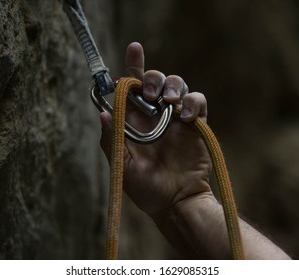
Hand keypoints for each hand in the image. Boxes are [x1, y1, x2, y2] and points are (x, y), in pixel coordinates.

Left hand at [100, 42, 213, 217]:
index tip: (134, 48)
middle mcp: (155, 115)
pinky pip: (197, 101)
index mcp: (134, 120)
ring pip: (178, 85)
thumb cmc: (145, 188)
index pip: (132, 87)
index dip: (132, 66)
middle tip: (153, 94)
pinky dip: (192, 102)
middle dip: (154, 79)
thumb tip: (101, 112)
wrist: (174, 202)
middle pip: (156, 80)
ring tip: (169, 103)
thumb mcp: (122, 165)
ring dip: (173, 86)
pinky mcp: (195, 124)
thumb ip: (111, 138)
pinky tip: (184, 117)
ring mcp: (176, 118)